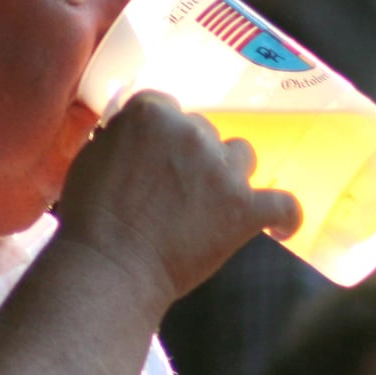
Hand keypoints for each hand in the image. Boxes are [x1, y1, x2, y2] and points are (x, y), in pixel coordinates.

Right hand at [55, 91, 301, 301]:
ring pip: (242, 155)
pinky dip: (285, 218)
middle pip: (204, 132)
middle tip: (174, 191)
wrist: (111, 266)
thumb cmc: (91, 217)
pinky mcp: (245, 209)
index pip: (168, 108)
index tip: (156, 156)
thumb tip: (137, 132)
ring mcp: (223, 171)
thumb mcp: (92, 157)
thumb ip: (121, 136)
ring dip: (230, 174)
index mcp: (153, 114)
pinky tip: (279, 227)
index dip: (162, 135)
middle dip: (192, 156)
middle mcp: (193, 133)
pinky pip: (284, 205)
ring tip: (213, 203)